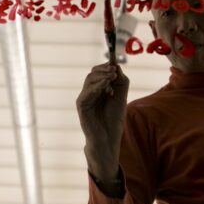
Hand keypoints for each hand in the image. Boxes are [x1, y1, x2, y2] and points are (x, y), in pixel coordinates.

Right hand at [75, 62, 129, 179]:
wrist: (108, 138)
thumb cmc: (113, 120)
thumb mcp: (121, 98)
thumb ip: (121, 82)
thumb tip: (117, 66)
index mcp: (100, 89)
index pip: (100, 72)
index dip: (107, 66)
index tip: (116, 65)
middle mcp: (91, 92)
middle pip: (93, 73)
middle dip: (104, 69)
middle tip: (114, 71)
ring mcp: (85, 98)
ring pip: (89, 79)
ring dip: (101, 76)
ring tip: (112, 77)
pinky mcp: (81, 105)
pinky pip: (86, 92)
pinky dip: (97, 86)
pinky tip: (106, 86)